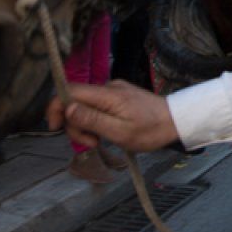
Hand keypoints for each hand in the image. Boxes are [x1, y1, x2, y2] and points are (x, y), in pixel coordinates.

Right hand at [47, 79, 178, 152]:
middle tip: (91, 143)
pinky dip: (95, 122)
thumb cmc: (150, 131)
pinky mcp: (119, 97)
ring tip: (100, 141)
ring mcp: (113, 91)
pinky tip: (106, 133)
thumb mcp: (120, 132)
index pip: (69, 90)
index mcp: (107, 94)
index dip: (55, 107)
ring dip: (86, 126)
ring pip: (85, 106)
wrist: (176, 122)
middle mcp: (108, 88)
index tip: (55, 127)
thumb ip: (92, 119)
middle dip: (75, 124)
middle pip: (75, 101)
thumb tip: (67, 108)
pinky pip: (97, 107)